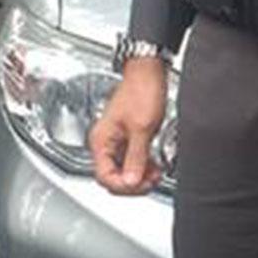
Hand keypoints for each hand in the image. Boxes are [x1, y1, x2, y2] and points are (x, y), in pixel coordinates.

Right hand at [89, 59, 168, 194]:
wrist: (148, 71)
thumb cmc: (142, 91)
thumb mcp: (142, 129)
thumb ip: (136, 158)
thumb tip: (132, 182)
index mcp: (101, 141)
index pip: (105, 177)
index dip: (125, 186)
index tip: (143, 184)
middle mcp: (104, 142)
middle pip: (112, 177)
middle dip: (133, 183)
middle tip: (151, 181)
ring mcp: (115, 140)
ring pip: (122, 170)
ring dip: (139, 176)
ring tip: (155, 174)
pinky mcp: (126, 137)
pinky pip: (130, 160)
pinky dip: (142, 166)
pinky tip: (153, 166)